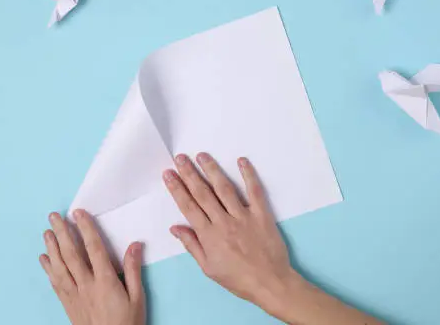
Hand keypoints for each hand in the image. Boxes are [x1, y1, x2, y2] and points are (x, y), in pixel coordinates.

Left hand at [39, 210, 144, 324]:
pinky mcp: (68, 304)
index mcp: (105, 281)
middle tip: (54, 216)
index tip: (78, 213)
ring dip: (52, 248)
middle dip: (62, 233)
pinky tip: (44, 258)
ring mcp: (74, 295)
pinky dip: (48, 269)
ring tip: (47, 232)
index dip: (86, 229)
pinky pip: (55, 283)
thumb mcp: (138, 297)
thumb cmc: (127, 323)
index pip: (93, 249)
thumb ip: (134, 270)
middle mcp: (86, 285)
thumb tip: (135, 244)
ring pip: (59, 267)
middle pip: (71, 254)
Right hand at [163, 153, 296, 313]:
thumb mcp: (208, 268)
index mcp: (209, 235)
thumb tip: (175, 227)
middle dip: (189, 173)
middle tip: (180, 158)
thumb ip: (192, 245)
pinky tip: (241, 161)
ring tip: (202, 155)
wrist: (270, 283)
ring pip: (224, 188)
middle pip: (203, 193)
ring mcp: (243, 216)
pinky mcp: (262, 214)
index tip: (168, 174)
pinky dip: (249, 175)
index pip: (189, 207)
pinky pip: (254, 191)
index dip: (177, 189)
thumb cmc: (238, 279)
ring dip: (212, 170)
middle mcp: (224, 222)